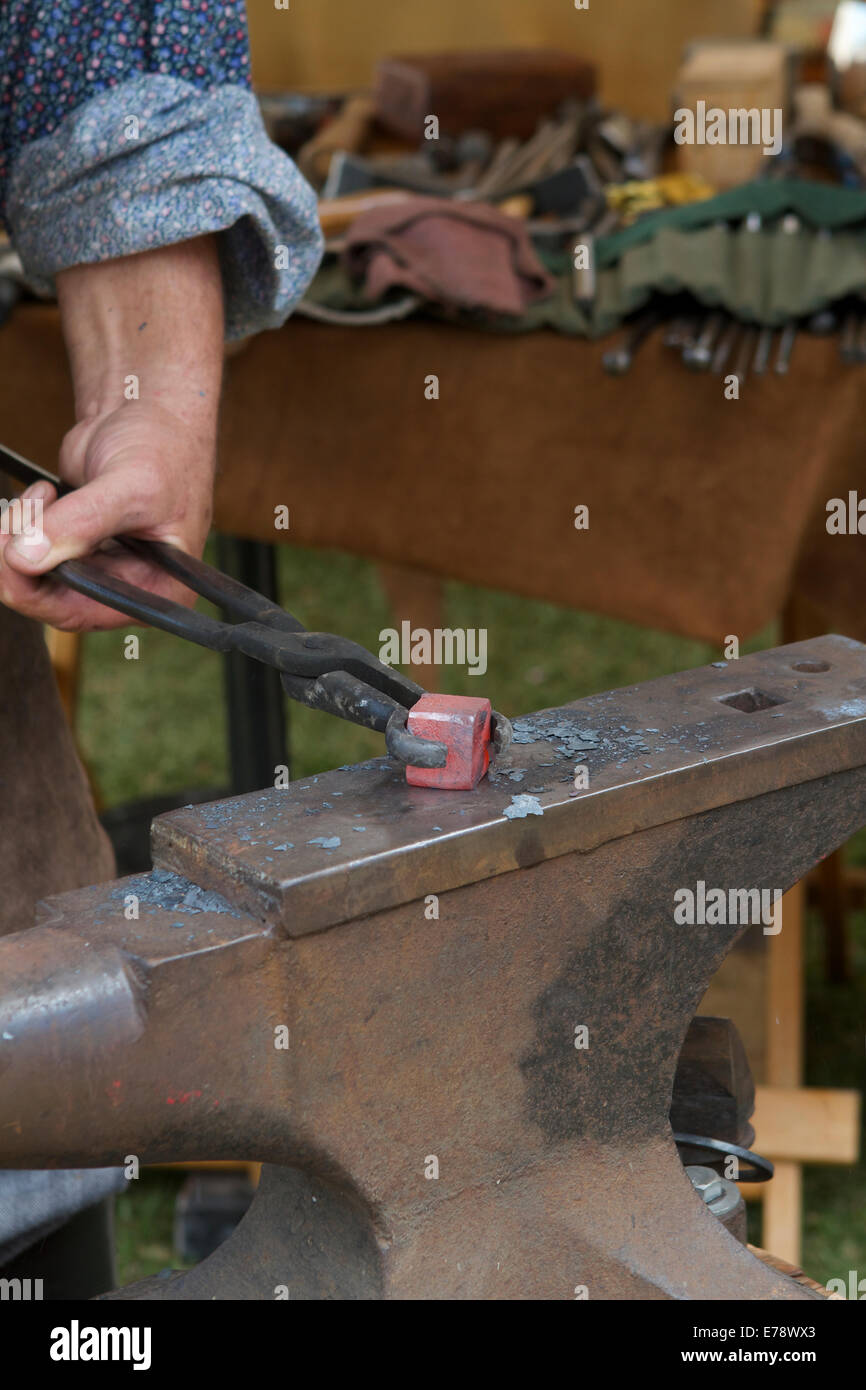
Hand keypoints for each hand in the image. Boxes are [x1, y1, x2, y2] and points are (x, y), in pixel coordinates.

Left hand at [0, 402, 215, 630]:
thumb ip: (82, 523)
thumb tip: (25, 558)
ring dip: (18, 536)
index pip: (84, 614)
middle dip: (20, 556)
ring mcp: (96, 567)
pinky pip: (28, 553)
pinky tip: (41, 494)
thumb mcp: (131, 486)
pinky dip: (19, 525)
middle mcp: (127, 587)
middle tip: (18, 513)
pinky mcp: (72, 544)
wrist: (146, 410)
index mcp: (158, 590)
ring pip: (34, 576)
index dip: (37, 592)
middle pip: (50, 598)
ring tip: (40, 494)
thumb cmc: (162, 447)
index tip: (13, 553)